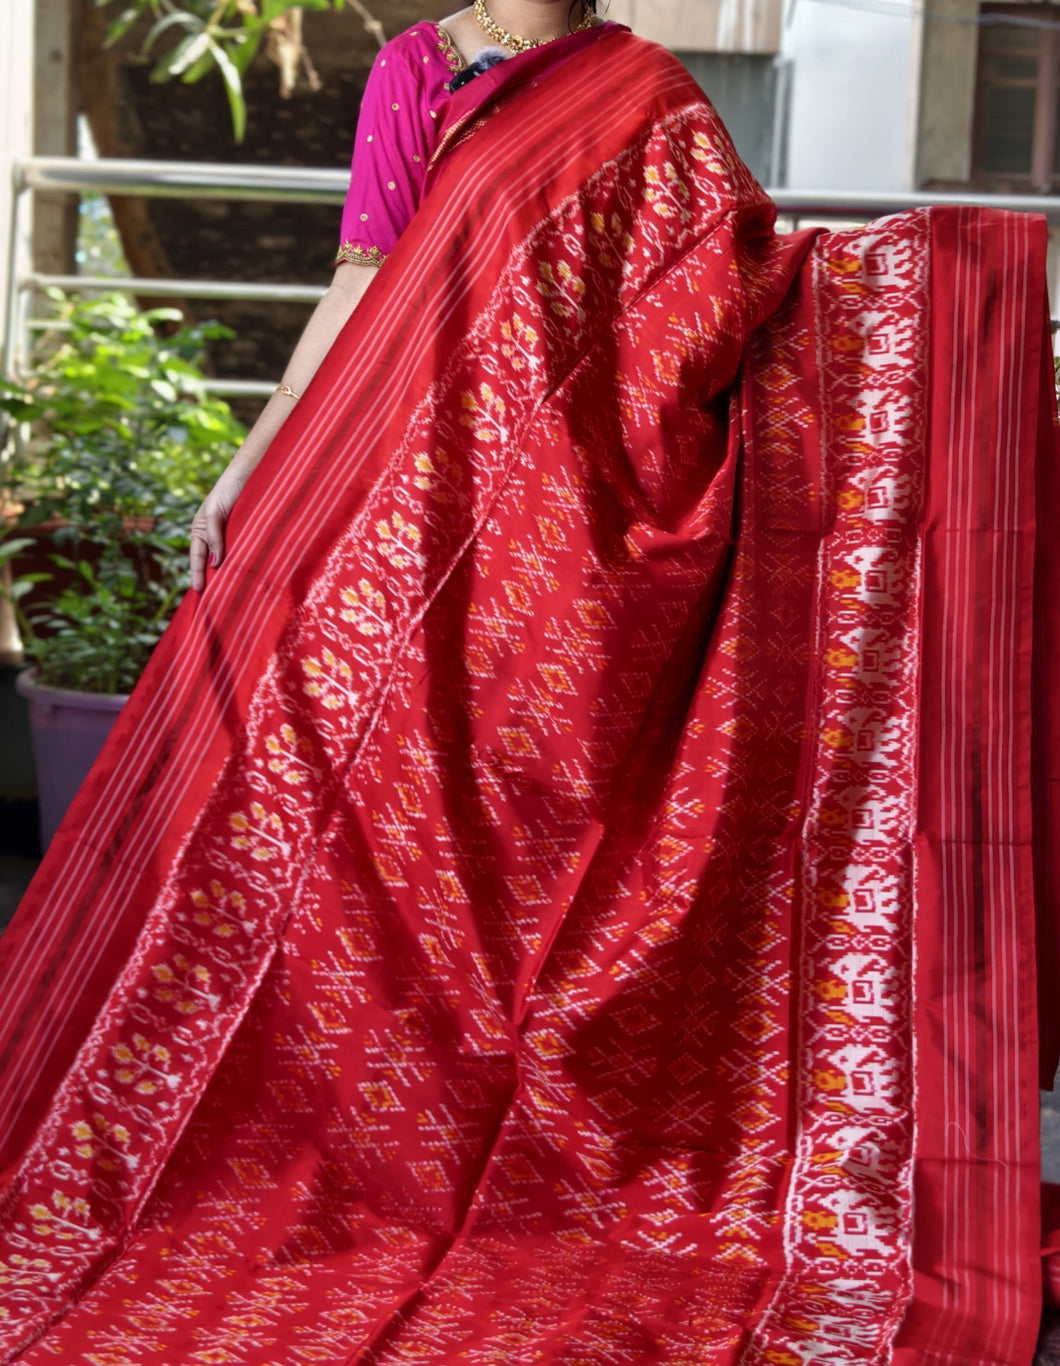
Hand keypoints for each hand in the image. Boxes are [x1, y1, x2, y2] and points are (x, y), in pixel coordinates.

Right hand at [189, 469, 246, 593]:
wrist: (250, 474)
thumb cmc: (228, 490)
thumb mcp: (215, 513)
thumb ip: (214, 537)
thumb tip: (215, 564)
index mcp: (200, 531)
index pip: (197, 558)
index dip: (197, 575)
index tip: (199, 592)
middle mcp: (213, 536)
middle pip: (211, 563)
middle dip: (212, 580)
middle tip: (213, 602)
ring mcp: (230, 537)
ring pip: (227, 561)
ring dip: (228, 575)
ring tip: (230, 595)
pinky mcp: (246, 535)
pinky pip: (242, 554)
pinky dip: (243, 565)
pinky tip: (247, 578)